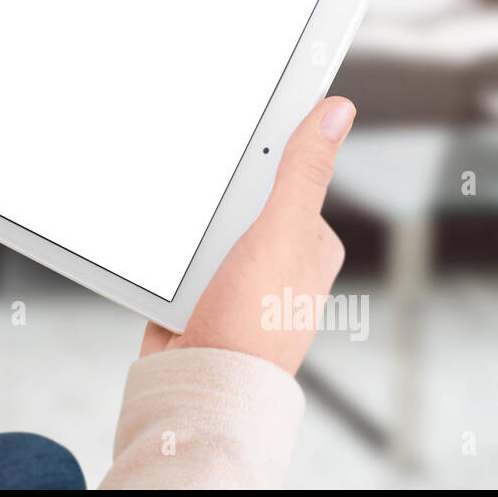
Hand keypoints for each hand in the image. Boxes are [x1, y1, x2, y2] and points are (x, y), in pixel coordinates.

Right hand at [140, 96, 356, 374]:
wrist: (199, 387)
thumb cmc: (252, 325)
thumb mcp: (281, 233)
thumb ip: (304, 173)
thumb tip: (336, 111)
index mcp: (311, 242)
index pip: (292, 172)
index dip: (270, 143)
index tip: (247, 109)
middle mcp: (277, 259)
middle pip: (243, 194)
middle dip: (218, 186)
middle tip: (200, 179)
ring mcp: (237, 277)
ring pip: (207, 223)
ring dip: (188, 220)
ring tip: (181, 226)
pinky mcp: (200, 293)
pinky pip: (179, 254)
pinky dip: (167, 249)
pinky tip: (161, 250)